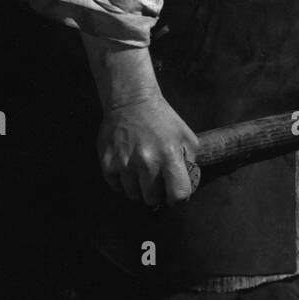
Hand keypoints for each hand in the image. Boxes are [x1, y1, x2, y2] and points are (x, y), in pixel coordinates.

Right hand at [96, 92, 199, 207]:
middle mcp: (147, 161)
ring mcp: (125, 163)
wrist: (132, 100)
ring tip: (141, 170)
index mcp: (169, 155)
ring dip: (138, 187)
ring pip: (133, 195)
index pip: (178, 194)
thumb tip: (186, 187)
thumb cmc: (162, 120)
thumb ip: (190, 163)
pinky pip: (116, 187)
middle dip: (156, 193)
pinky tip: (128, 166)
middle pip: (152, 199)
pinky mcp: (108, 162)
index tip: (174, 193)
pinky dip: (122, 182)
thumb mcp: (186, 136)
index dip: (178, 197)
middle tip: (156, 181)